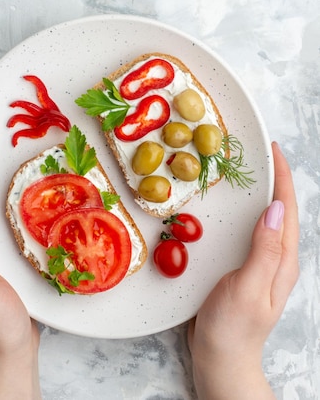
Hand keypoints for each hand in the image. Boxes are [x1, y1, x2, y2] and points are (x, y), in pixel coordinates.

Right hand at [188, 142, 298, 399]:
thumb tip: (274, 209)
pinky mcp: (243, 265)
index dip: (282, 178)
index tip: (273, 151)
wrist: (221, 357)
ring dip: (257, 191)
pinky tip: (227, 206)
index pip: (286, 209)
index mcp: (282, 260)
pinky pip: (247, 229)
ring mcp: (260, 262)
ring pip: (263, 217)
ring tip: (243, 170)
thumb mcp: (248, 289)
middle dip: (272, 178)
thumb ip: (264, 251)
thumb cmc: (233, 328)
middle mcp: (275, 257)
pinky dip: (241, 210)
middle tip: (256, 152)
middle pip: (279, 209)